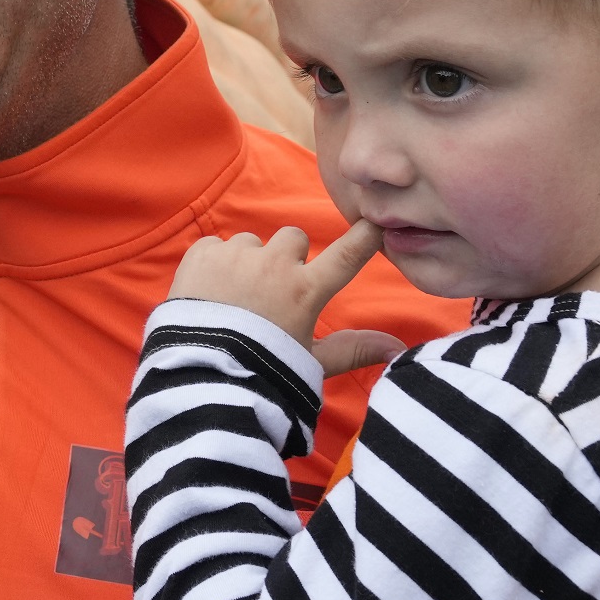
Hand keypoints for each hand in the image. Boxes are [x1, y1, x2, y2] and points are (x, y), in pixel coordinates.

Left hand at [171, 225, 405, 377]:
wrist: (202, 377)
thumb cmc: (263, 374)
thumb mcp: (311, 364)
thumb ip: (353, 350)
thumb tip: (398, 348)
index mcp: (306, 290)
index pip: (346, 256)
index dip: (363, 237)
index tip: (373, 222)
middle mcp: (275, 264)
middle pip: (293, 239)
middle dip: (287, 257)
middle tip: (272, 292)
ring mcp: (237, 256)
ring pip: (251, 242)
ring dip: (248, 262)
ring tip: (233, 300)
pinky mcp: (202, 254)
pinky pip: (214, 246)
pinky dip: (214, 264)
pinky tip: (207, 294)